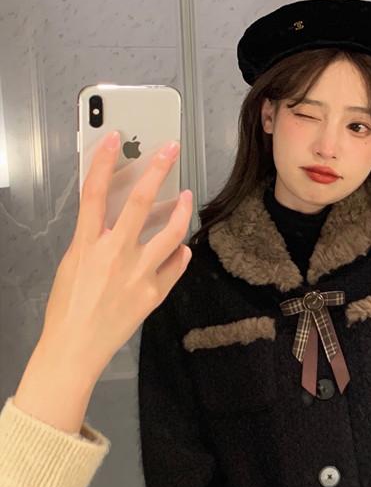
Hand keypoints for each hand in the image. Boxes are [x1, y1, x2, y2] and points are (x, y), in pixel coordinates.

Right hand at [13, 129, 192, 433]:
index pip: (94, 193)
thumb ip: (94, 241)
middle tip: (171, 150)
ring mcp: (138, 274)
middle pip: (140, 203)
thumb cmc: (67, 308)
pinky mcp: (153, 294)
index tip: (114, 138)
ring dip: (181, 212)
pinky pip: (174, 267)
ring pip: (170, 234)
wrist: (76, 347)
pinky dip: (180, 254)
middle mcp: (115, 254)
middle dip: (157, 171)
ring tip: (187, 197)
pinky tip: (183, 247)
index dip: (103, 162)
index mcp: (87, 244)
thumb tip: (114, 222)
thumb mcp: (73, 264)